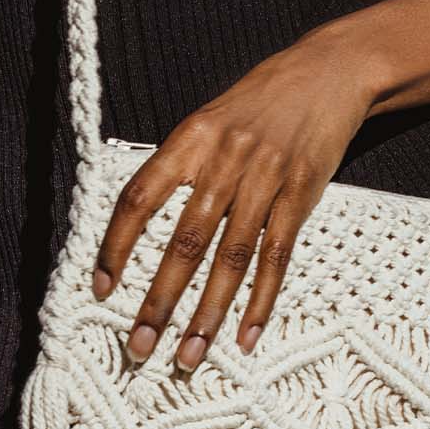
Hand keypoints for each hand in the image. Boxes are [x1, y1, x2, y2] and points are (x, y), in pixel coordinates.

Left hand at [91, 20, 380, 371]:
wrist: (328, 73)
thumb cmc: (260, 100)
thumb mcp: (208, 118)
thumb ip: (179, 165)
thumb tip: (138, 224)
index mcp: (190, 138)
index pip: (139, 197)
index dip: (116, 245)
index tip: (101, 289)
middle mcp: (226, 160)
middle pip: (185, 241)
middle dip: (159, 300)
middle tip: (139, 345)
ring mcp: (266, 180)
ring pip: (231, 259)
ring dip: (207, 313)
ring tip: (188, 355)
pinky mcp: (301, 196)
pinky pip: (277, 257)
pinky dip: (260, 300)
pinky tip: (245, 336)